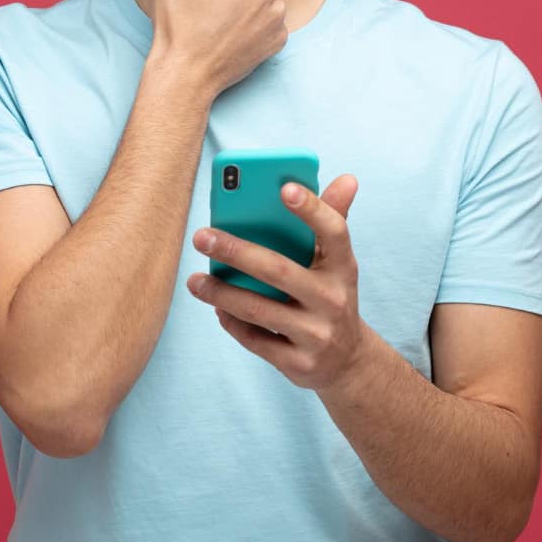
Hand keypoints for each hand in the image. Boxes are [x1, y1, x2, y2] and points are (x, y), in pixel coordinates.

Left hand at [186, 173, 366, 390]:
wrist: (347, 362)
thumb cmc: (330, 296)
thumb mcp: (337, 263)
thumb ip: (333, 219)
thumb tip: (347, 178)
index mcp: (343, 266)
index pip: (334, 232)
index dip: (312, 209)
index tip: (284, 188)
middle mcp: (333, 299)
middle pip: (279, 270)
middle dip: (236, 251)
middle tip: (201, 236)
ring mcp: (317, 334)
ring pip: (259, 309)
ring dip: (221, 293)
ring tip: (195, 281)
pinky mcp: (299, 363)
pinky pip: (255, 340)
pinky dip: (231, 322)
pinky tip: (216, 308)